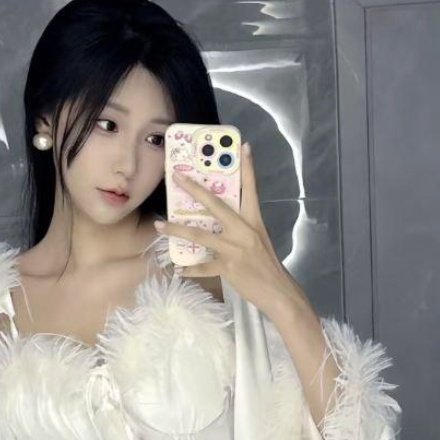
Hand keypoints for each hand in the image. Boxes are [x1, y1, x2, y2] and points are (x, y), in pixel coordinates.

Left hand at [154, 143, 304, 319]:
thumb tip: (220, 219)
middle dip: (195, 190)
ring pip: (201, 235)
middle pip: (216, 205)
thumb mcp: (258, 240)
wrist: (279, 292)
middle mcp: (244, 231)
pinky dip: (190, 269)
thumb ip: (241, 227)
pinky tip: (178, 269)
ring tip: (160, 225)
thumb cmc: (267, 265)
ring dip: (177, 229)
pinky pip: (204, 267)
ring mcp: (236, 249)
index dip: (247, 168)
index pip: (251, 189)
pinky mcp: (229, 268)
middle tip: (177, 177)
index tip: (244, 146)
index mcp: (254, 221)